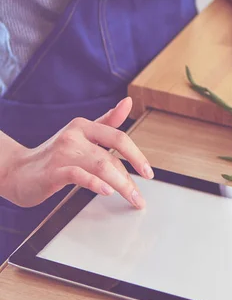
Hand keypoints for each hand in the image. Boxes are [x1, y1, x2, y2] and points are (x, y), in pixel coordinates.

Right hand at [3, 98, 151, 208]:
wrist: (16, 170)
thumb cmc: (54, 154)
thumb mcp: (81, 134)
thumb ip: (106, 121)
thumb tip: (127, 102)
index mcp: (84, 126)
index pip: (118, 136)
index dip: (136, 154)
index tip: (148, 172)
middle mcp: (74, 135)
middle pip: (112, 154)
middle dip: (131, 177)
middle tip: (139, 196)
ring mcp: (63, 153)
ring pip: (101, 165)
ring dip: (121, 184)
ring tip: (131, 197)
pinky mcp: (52, 172)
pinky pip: (79, 176)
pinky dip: (96, 184)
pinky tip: (107, 191)